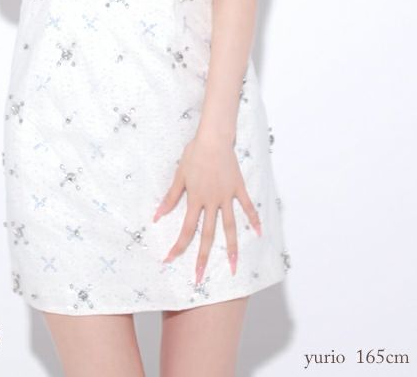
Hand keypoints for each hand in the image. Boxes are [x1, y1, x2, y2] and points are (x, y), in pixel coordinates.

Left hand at [152, 133, 261, 284]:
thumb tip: (157, 216)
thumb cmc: (194, 154)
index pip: (186, 229)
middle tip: (199, 277)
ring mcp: (227, 197)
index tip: (169, 260)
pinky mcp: (238, 189)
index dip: (178, 246)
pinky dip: (254, 219)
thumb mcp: (179, 175)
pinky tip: (259, 233)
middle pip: (208, 234)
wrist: (213, 139)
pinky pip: (248, 207)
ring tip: (233, 266)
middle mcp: (212, 202)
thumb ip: (170, 197)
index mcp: (196, 199)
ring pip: (230, 227)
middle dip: (202, 257)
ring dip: (231, 248)